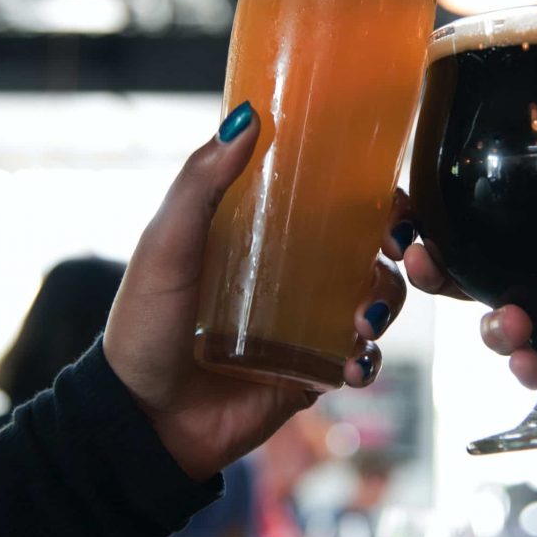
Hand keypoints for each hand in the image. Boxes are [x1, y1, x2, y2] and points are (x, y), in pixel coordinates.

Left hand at [103, 104, 410, 481]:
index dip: (370, 194)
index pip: (330, 201)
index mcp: (262, 234)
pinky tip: (351, 363)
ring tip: (364, 320)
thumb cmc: (144, 324)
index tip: (389, 195)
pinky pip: (359, 362)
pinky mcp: (310, 373)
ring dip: (384, 303)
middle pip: (367, 249)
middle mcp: (291, 275)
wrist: (141, 419)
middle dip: (395, 250)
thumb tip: (246, 117)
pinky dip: (367, 360)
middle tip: (394, 253)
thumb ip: (201, 182)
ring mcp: (305, 325)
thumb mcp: (167, 244)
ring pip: (374, 302)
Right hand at [406, 109, 536, 536]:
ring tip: (505, 321)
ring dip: (487, 321)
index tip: (424, 189)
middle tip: (419, 256)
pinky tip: (535, 360)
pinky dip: (528, 365)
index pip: (515, 209)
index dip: (464, 203)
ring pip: (502, 317)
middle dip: (442, 266)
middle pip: (487, 265)